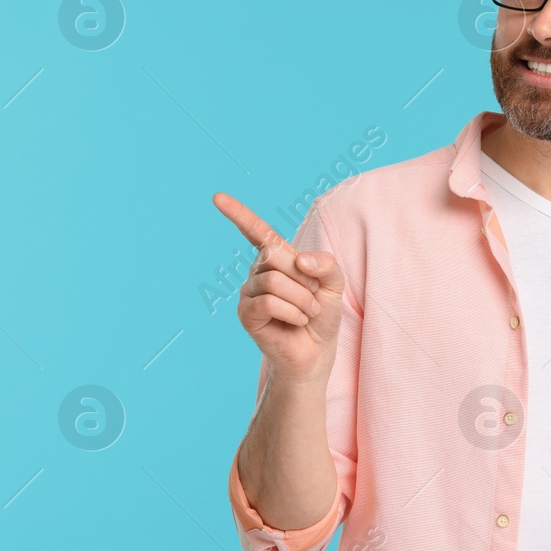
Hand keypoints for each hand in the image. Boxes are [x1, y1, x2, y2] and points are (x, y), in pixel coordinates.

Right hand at [212, 192, 345, 381]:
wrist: (315, 353)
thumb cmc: (321, 316)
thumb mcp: (334, 284)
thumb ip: (325, 264)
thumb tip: (301, 259)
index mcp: (276, 259)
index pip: (256, 232)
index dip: (238, 214)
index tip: (217, 197)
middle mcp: (258, 272)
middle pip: (274, 255)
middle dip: (304, 278)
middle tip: (313, 297)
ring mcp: (249, 293)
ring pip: (274, 281)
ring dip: (301, 299)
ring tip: (307, 313)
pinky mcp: (246, 314)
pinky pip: (268, 302)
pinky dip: (291, 312)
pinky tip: (296, 322)